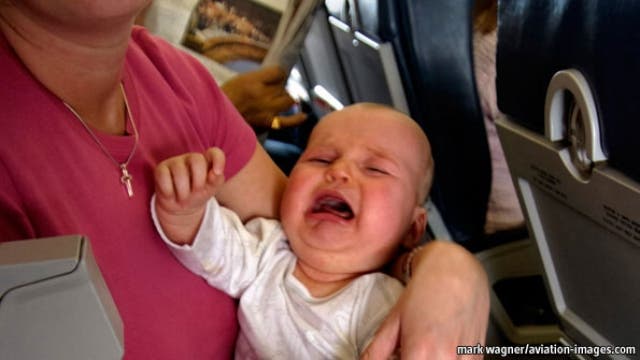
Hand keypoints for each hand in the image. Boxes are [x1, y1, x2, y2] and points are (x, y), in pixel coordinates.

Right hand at [154, 147, 225, 244]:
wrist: (180, 207)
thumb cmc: (198, 194)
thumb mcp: (211, 189)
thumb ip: (217, 180)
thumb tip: (215, 173)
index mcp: (206, 161)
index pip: (214, 153)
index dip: (218, 160)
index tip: (217, 173)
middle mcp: (191, 158)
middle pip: (197, 160)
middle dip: (198, 182)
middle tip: (196, 191)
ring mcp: (175, 162)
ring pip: (179, 172)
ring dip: (183, 192)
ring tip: (183, 196)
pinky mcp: (161, 169)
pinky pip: (164, 178)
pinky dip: (169, 192)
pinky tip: (170, 194)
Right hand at [221, 65, 306, 128]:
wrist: (216, 120)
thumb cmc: (226, 99)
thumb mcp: (238, 80)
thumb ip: (258, 78)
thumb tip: (277, 76)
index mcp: (253, 81)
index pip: (278, 72)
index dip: (279, 74)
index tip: (276, 76)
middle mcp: (262, 95)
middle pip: (283, 86)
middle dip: (279, 87)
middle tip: (271, 91)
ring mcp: (267, 110)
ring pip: (288, 100)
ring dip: (285, 99)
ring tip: (278, 100)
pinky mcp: (268, 124)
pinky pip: (288, 121)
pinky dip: (298, 119)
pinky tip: (303, 116)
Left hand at [362, 241, 489, 358]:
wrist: (457, 269)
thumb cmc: (426, 289)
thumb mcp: (393, 320)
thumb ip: (376, 351)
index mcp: (420, 352)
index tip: (395, 358)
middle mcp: (445, 359)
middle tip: (404, 352)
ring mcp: (464, 359)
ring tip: (421, 351)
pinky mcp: (477, 356)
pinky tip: (437, 350)